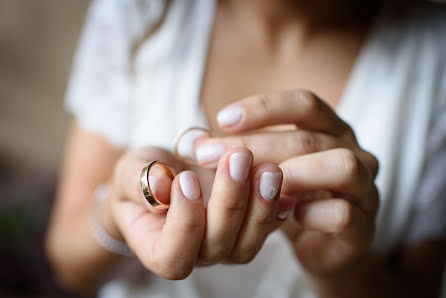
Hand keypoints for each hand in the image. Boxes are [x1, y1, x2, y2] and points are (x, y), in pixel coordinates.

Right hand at [104, 146, 288, 278]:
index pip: (174, 255)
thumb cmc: (141, 177)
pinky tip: (282, 179)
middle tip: (237, 157)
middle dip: (230, 200)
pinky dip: (278, 203)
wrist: (165, 174)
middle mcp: (196, 255)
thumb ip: (138, 182)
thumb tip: (160, 186)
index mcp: (159, 250)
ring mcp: (227, 245)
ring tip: (268, 168)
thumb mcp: (129, 172)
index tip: (186, 178)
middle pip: (218, 245)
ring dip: (262, 204)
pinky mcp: (248, 228)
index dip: (184, 221)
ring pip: (250, 241)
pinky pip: (268, 225)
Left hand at [194, 90, 378, 276]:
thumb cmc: (292, 197)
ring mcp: (366, 188)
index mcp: (331, 129)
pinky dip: (309, 213)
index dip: (264, 107)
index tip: (222, 119)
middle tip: (210, 157)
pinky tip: (284, 216)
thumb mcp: (267, 169)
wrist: (323, 244)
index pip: (304, 104)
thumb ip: (242, 154)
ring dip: (291, 174)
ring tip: (255, 186)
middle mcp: (354, 151)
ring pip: (339, 166)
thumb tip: (198, 144)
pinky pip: (343, 213)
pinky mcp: (365, 226)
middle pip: (308, 138)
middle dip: (255, 147)